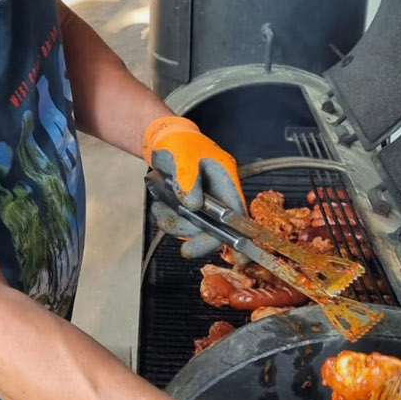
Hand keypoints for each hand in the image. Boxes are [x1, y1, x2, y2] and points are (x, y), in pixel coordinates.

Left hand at [143, 114, 245, 259]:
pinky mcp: (188, 207)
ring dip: (176, 224)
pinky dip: (168, 219)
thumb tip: (193, 205)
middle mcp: (217, 195)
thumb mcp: (183, 156)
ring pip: (195, 228)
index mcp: (226, 180)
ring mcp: (203, 203)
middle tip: (186, 250)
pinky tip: (159, 207)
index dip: (241, 236)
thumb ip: (188, 178)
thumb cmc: (178, 143)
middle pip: (217, 228)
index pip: (238, 213)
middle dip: (201, 240)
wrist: (162, 141)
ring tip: (161, 209)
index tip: (241, 258)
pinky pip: (180, 223)